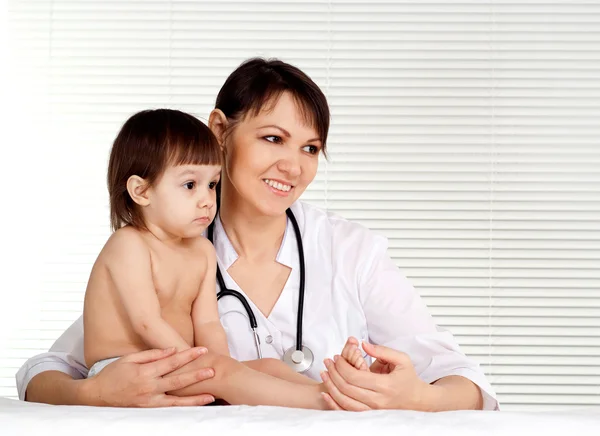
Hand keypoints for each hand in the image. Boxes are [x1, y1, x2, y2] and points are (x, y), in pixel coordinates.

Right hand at [84, 347, 215, 406]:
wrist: (95, 397)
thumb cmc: (112, 375)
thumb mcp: (129, 359)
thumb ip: (151, 354)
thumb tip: (172, 350)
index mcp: (144, 372)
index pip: (171, 362)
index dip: (188, 355)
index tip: (202, 350)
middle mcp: (149, 388)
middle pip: (178, 381)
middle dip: (197, 375)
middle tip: (213, 370)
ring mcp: (149, 403)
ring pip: (176, 401)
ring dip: (194, 398)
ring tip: (211, 396)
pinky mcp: (148, 412)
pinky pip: (168, 411)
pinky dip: (182, 409)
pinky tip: (193, 408)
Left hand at [320, 340, 429, 410]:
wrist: (417, 400)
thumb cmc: (408, 378)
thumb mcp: (401, 359)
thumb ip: (382, 350)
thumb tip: (363, 345)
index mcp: (385, 385)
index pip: (355, 376)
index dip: (341, 366)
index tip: (337, 357)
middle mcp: (377, 400)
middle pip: (346, 388)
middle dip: (333, 373)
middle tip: (327, 362)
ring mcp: (372, 410)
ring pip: (344, 401)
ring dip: (330, 387)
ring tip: (324, 374)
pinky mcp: (369, 415)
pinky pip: (347, 412)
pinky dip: (334, 403)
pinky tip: (326, 394)